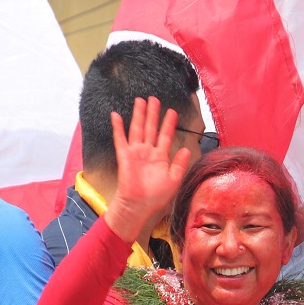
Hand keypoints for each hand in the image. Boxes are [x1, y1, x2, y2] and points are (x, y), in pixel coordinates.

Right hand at [104, 97, 192, 243]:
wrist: (139, 205)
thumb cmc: (156, 196)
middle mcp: (148, 152)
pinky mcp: (124, 155)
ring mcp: (136, 152)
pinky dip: (117, 127)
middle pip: (151, 128)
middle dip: (153, 113)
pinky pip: (120, 138)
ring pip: (137, 129)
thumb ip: (180, 164)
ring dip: (139, 114)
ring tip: (141, 100)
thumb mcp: (174, 179)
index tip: (172, 111)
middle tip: (155, 99)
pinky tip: (116, 115)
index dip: (169, 124)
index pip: (166, 136)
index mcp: (160, 157)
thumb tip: (187, 149)